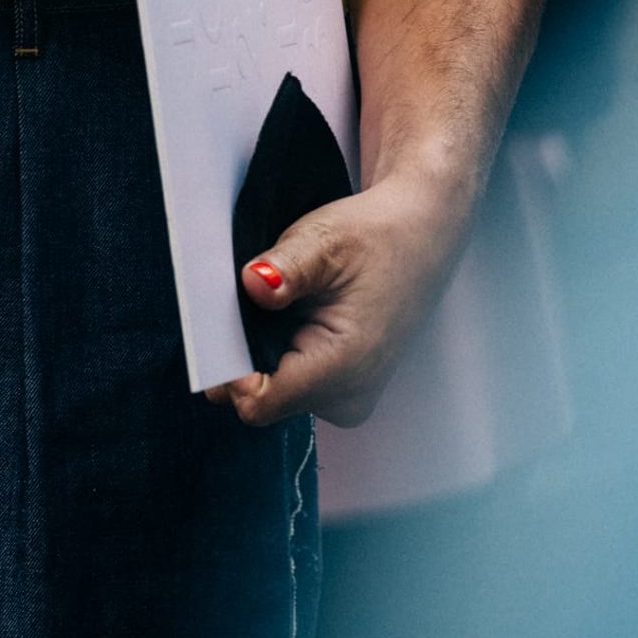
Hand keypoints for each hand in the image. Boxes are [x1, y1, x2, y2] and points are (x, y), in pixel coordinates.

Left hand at [205, 167, 481, 429]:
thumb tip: (252, 284)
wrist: (420, 235)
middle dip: (242, 351)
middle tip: (250, 299)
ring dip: (259, 349)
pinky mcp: (343, 389)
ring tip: (281, 301)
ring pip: (271, 390)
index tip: (217, 322)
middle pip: (260, 396)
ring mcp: (347, 399)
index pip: (258, 401)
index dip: (227, 367)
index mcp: (345, 368)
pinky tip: (293, 314)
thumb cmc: (374, 235)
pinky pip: (288, 381)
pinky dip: (277, 350)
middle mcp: (347, 398)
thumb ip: (287, 268)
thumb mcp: (325, 240)